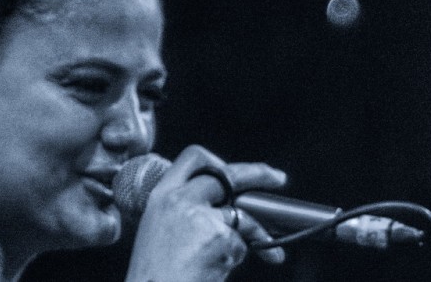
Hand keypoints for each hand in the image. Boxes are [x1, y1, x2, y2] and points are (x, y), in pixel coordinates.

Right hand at [125, 145, 289, 281]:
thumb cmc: (154, 274)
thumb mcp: (158, 232)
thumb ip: (184, 212)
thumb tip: (225, 206)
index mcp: (160, 197)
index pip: (193, 159)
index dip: (217, 161)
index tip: (234, 169)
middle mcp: (179, 201)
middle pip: (227, 174)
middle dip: (258, 174)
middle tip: (276, 178)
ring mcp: (201, 218)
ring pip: (241, 218)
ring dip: (255, 235)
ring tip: (251, 255)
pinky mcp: (220, 237)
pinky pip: (241, 245)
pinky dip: (234, 259)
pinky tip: (212, 272)